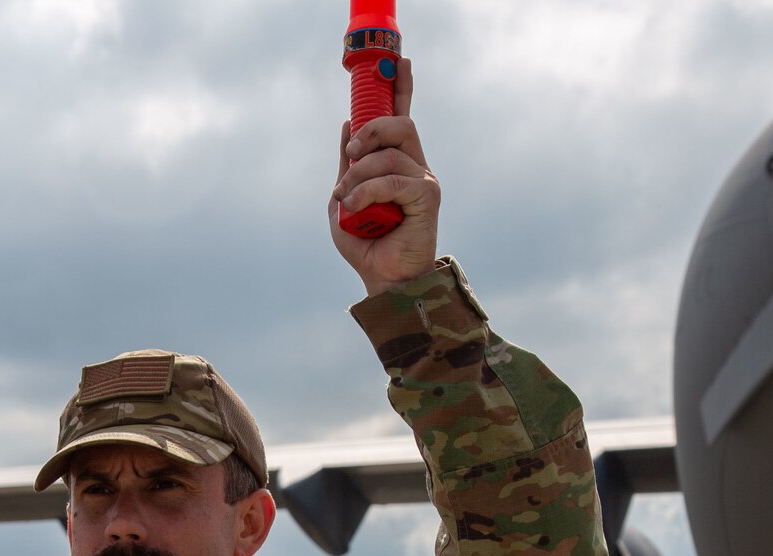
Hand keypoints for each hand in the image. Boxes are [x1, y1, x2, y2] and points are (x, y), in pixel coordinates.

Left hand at [329, 59, 440, 296]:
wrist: (382, 278)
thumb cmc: (365, 242)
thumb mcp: (344, 198)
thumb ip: (348, 165)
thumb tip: (348, 122)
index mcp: (398, 163)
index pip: (403, 117)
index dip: (402, 89)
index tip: (398, 61)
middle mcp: (416, 167)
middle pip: (399, 124)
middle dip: (370, 131)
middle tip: (349, 153)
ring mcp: (424, 181)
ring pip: (389, 154)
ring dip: (358, 175)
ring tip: (345, 199)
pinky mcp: (428, 197)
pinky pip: (393, 180)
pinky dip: (368, 191)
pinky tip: (354, 207)